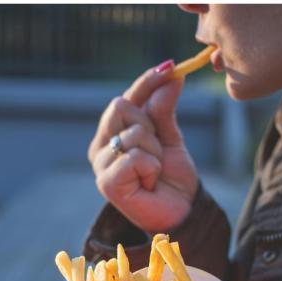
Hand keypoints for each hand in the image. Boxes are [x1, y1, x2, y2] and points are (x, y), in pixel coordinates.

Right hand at [87, 61, 199, 233]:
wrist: (181, 212)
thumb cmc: (172, 178)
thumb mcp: (170, 137)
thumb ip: (164, 108)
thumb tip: (171, 74)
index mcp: (111, 134)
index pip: (125, 97)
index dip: (146, 81)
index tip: (171, 66)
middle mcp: (100, 147)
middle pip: (121, 106)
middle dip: (150, 125)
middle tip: (158, 151)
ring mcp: (100, 165)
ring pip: (133, 132)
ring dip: (155, 152)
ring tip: (154, 173)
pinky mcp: (107, 183)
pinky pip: (135, 156)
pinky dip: (151, 168)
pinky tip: (149, 184)